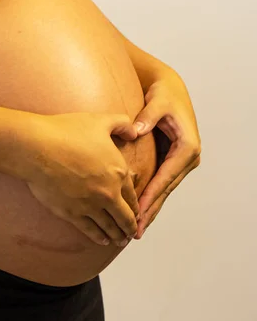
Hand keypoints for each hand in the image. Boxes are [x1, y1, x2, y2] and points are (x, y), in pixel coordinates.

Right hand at [16, 113, 139, 246]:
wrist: (37, 147)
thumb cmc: (65, 132)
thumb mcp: (100, 121)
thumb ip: (122, 124)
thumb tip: (135, 130)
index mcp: (118, 172)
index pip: (132, 195)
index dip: (136, 206)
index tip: (137, 213)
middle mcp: (108, 193)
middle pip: (124, 216)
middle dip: (130, 227)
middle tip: (132, 233)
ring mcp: (89, 205)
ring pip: (109, 226)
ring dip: (117, 235)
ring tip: (120, 241)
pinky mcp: (71, 212)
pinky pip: (89, 229)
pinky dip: (98, 237)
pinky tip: (102, 241)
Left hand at [133, 77, 200, 238]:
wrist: (169, 88)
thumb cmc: (163, 94)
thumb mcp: (157, 102)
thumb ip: (147, 117)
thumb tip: (137, 130)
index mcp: (187, 147)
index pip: (166, 177)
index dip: (151, 195)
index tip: (137, 211)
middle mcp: (187, 158)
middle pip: (166, 190)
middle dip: (150, 211)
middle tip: (134, 231)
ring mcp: (181, 162)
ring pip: (163, 191)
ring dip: (150, 210)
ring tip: (135, 230)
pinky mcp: (172, 162)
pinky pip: (160, 184)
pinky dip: (150, 199)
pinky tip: (138, 213)